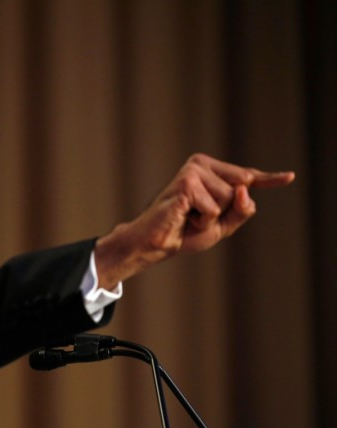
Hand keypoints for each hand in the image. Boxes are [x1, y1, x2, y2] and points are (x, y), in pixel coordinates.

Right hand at [94, 153, 294, 287]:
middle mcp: (201, 164)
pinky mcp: (186, 184)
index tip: (289, 177)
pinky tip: (183, 217)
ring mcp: (193, 172)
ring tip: (189, 217)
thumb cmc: (185, 231)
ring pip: (228, 199)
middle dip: (227, 210)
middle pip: (242, 188)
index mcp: (210, 169)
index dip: (268, 179)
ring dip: (211, 218)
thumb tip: (245, 190)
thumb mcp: (223, 224)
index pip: (245, 176)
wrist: (157, 243)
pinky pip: (213, 208)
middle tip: (198, 216)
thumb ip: (242, 209)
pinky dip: (201, 221)